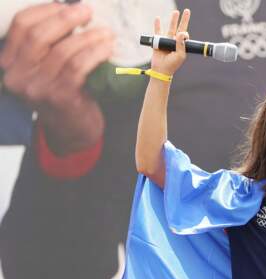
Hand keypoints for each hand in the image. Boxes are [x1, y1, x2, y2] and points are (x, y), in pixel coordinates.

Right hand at [0, 3, 113, 154]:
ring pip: (63, 50)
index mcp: (9, 62)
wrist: (72, 130)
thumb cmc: (63, 91)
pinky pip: (78, 66)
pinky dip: (95, 53)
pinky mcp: (58, 96)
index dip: (45, 10)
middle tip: (87, 12)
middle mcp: (16, 75)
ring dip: (88, 37)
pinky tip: (107, 48)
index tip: (66, 4)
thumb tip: (71, 8)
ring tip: (106, 32)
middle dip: (66, 18)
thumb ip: (50, 42)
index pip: (21, 25)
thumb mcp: (47, 66)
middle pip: (39, 35)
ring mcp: (36, 87)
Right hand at [150, 9, 189, 76]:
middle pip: (179, 28)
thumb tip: (182, 33)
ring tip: (175, 12)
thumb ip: (181, 44)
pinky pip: (157, 32)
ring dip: (172, 20)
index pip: (185, 35)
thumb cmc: (172, 64)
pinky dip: (157, 25)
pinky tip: (157, 18)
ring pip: (170, 28)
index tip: (183, 34)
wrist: (161, 69)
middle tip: (187, 10)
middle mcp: (175, 41)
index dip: (185, 33)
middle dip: (183, 19)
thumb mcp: (180, 55)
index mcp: (181, 45)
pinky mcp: (158, 41)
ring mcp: (167, 41)